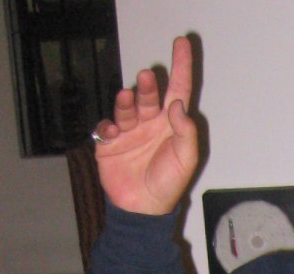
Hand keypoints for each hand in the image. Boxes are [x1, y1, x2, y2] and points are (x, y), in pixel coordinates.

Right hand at [92, 36, 198, 215]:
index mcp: (172, 125)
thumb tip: (178, 105)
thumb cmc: (168, 185)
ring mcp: (130, 131)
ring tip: (128, 98)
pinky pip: (107, 127)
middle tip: (146, 77)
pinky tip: (114, 133)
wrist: (143, 210)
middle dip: (147, 85)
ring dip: (127, 100)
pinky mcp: (110, 142)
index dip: (180, 67)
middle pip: (149, 95)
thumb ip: (185, 132)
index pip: (178, 90)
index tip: (181, 43)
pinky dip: (109, 126)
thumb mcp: (186, 160)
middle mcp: (151, 123)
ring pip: (127, 106)